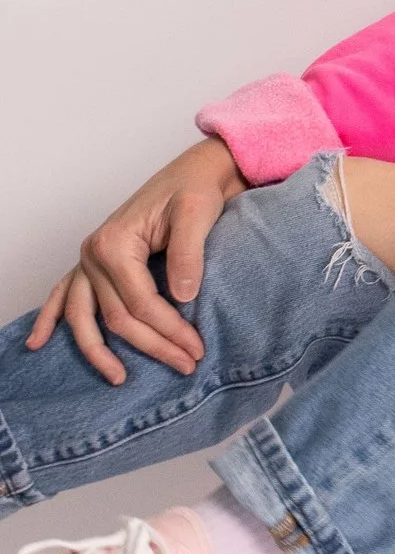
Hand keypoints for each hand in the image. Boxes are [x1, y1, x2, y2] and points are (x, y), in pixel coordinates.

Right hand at [24, 138, 244, 385]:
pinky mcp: (94, 264)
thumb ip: (189, 254)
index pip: (141, 302)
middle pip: (116, 317)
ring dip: (98, 352)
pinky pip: (64, 296)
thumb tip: (183, 297)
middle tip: (186, 364)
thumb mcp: (197, 215)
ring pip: (84, 317)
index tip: (196, 349)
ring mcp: (88, 261)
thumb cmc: (193, 190)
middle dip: (152, 345)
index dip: (169, 330)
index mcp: (115, 243)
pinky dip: (49, 319)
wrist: (191, 174)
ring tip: (119, 378)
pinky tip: (38, 343)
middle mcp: (93, 253)